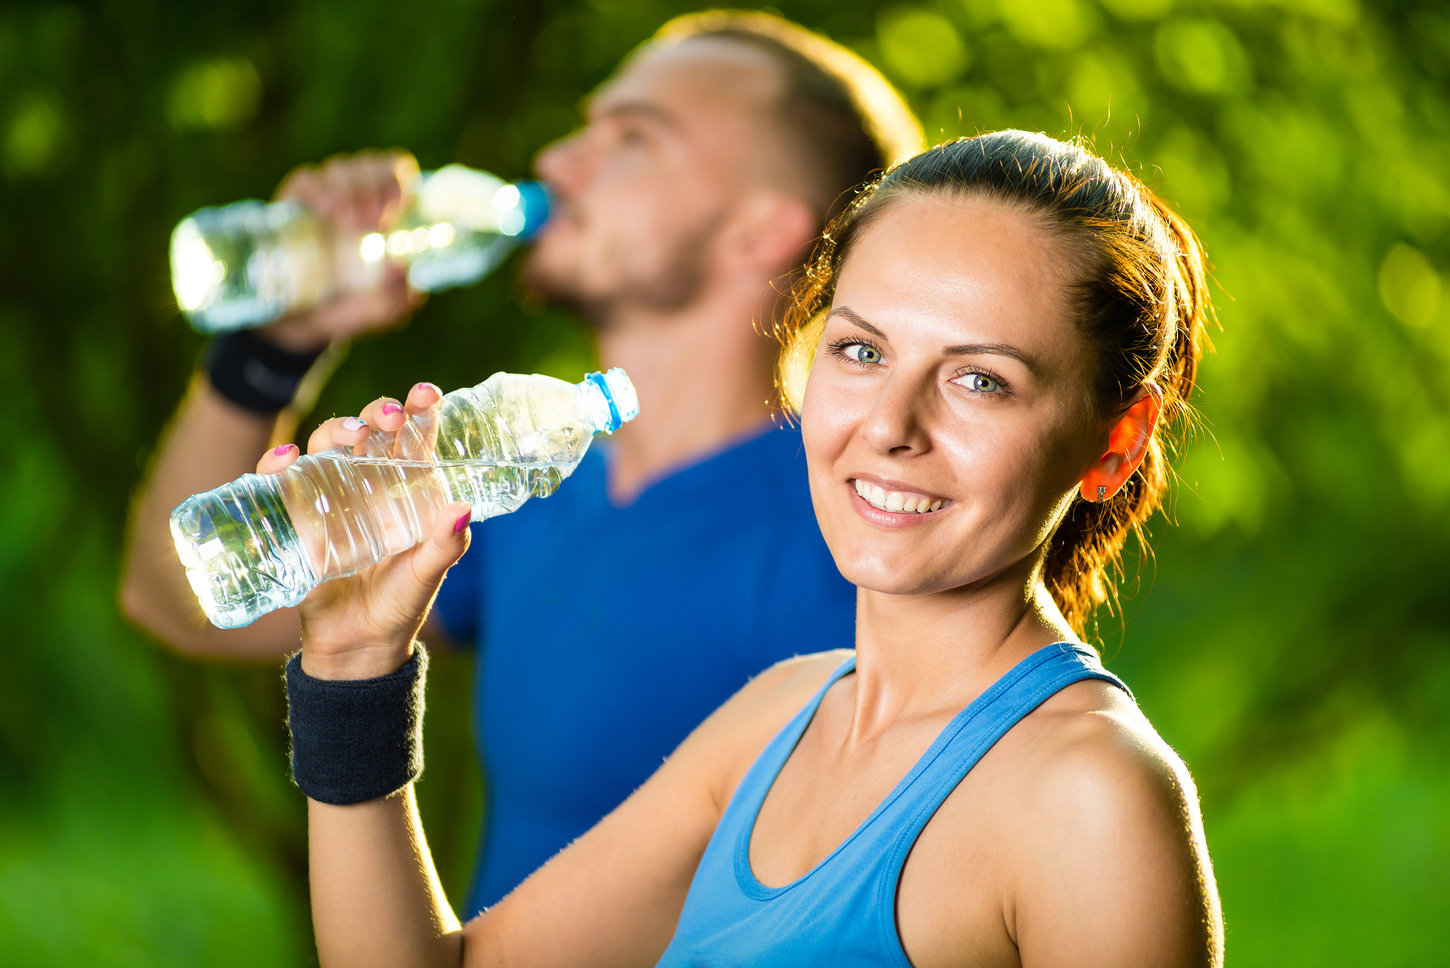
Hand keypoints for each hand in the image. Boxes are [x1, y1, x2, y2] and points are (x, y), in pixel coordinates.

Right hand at [257, 381, 468, 679]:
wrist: (356, 647)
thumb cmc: (398, 607)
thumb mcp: (425, 575)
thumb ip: (445, 545)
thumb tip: (463, 508)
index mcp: (406, 493)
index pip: (413, 442)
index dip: (419, 412)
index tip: (427, 393)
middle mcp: (369, 487)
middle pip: (368, 434)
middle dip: (377, 414)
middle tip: (389, 415)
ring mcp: (331, 499)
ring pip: (327, 448)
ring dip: (336, 430)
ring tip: (350, 434)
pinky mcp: (297, 518)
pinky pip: (282, 482)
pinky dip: (278, 463)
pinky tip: (285, 456)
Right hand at [260, 149, 428, 352]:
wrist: (293, 323)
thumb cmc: (343, 309)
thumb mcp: (374, 312)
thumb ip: (394, 299)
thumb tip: (403, 269)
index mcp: (387, 214)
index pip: (398, 175)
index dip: (398, 183)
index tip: (391, 211)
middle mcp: (359, 198)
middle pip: (372, 166)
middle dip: (374, 186)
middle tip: (371, 220)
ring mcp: (327, 197)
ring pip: (342, 169)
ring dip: (348, 189)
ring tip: (343, 220)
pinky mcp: (295, 202)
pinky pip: (307, 179)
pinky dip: (317, 189)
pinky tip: (321, 210)